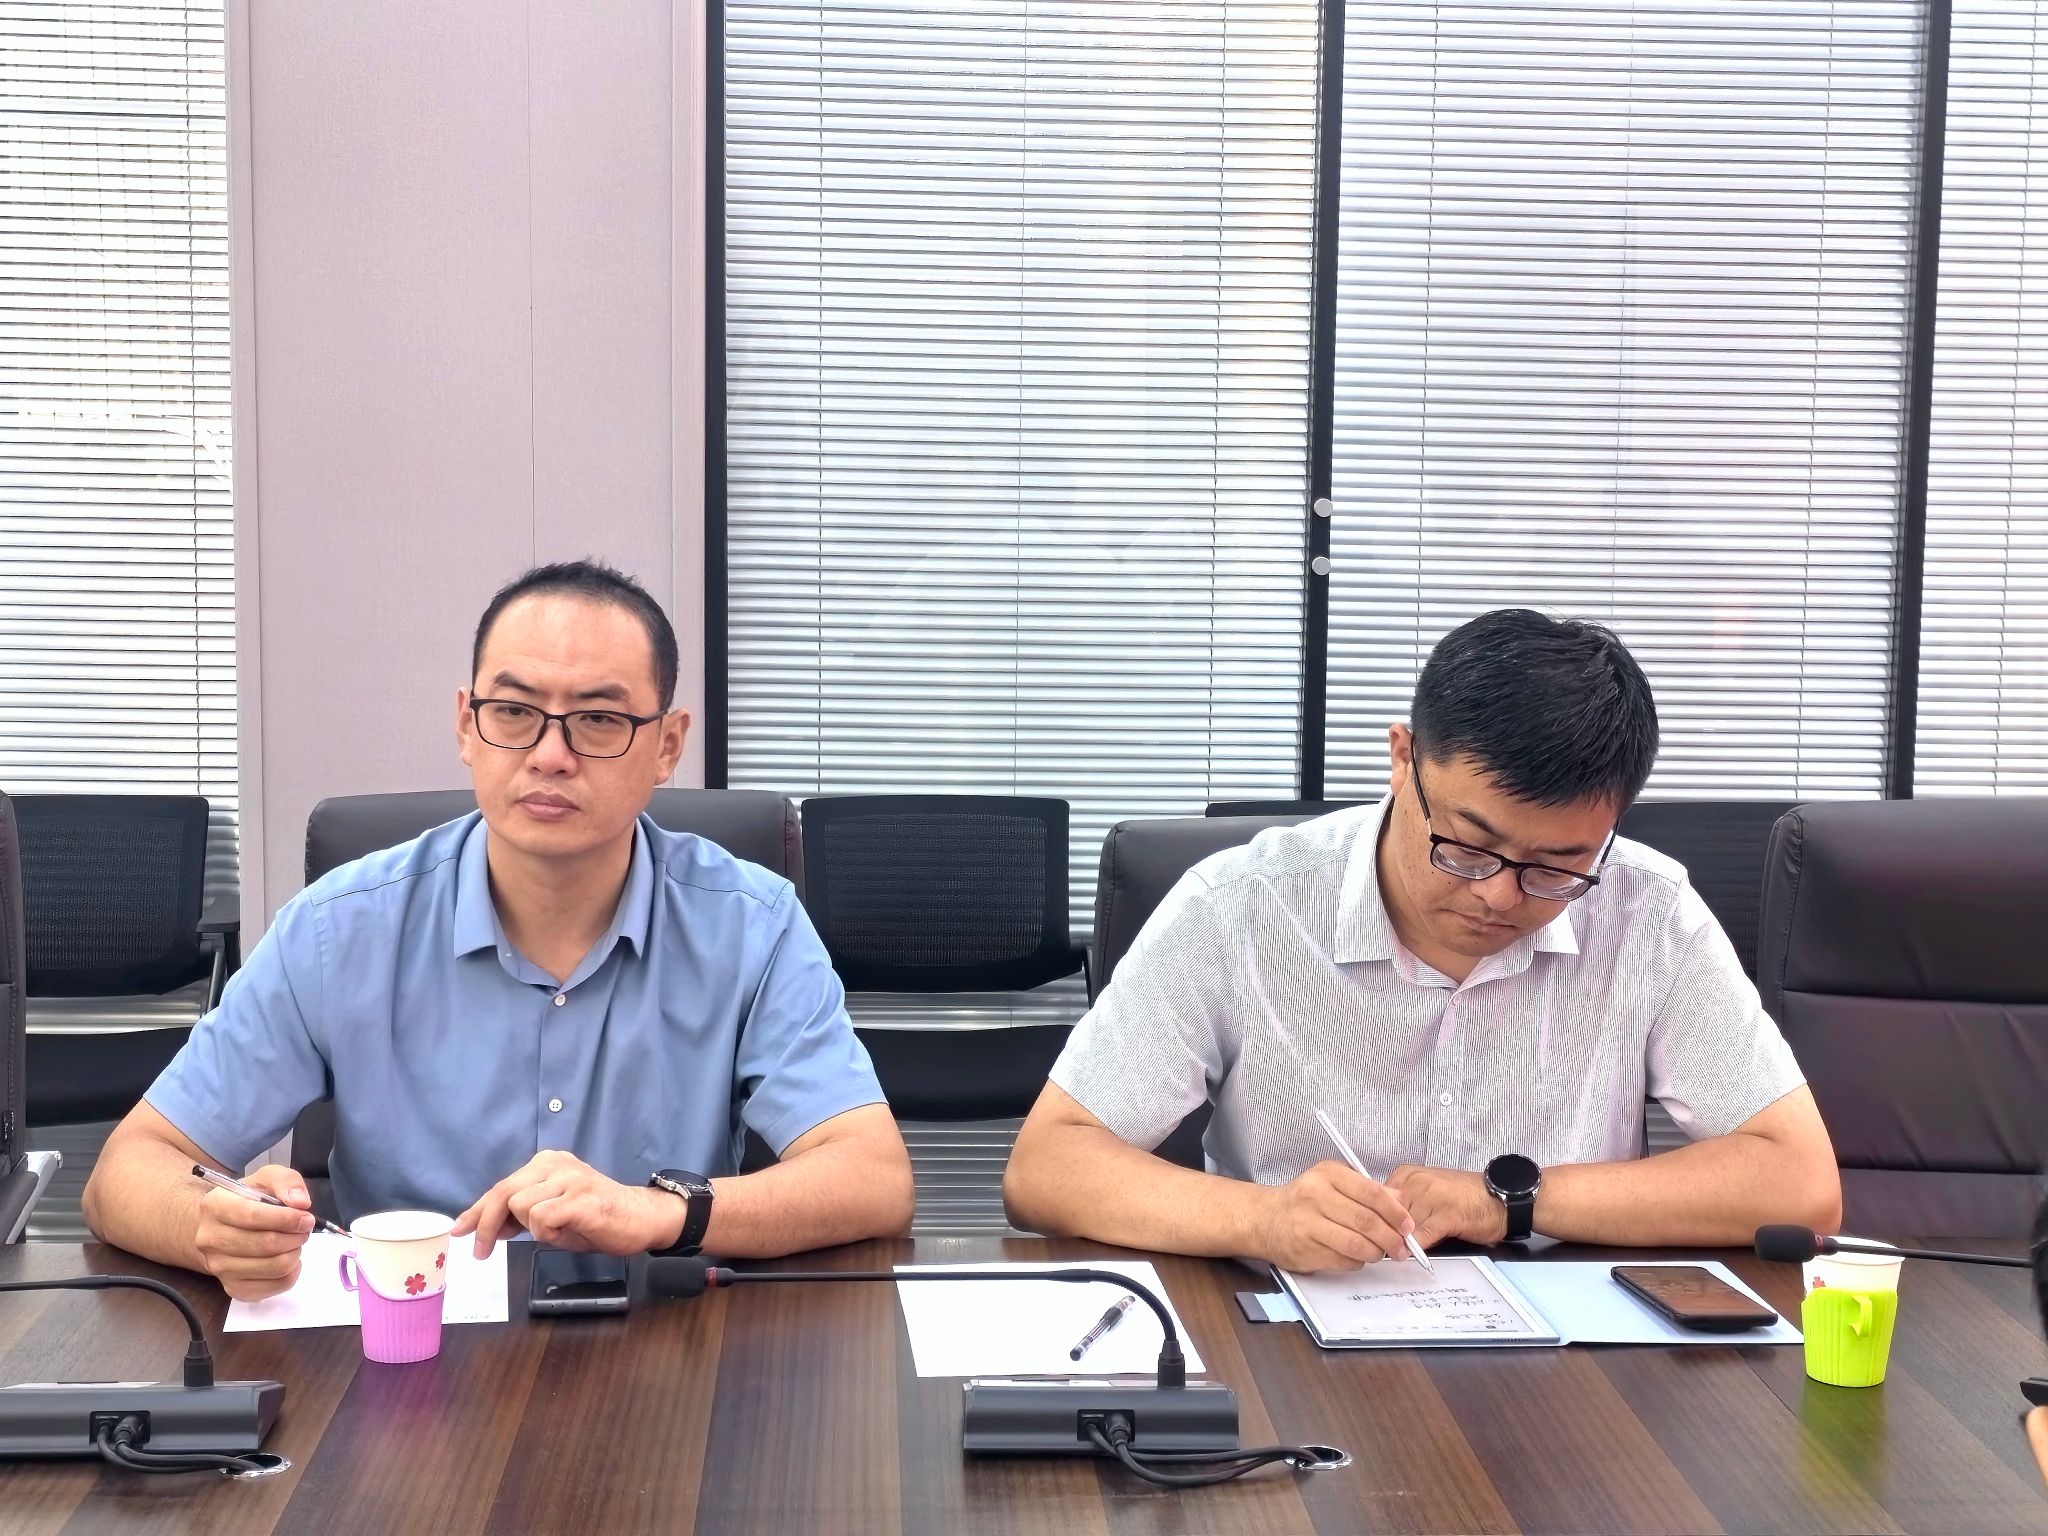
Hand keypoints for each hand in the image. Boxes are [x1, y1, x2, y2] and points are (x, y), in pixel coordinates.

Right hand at [194, 1164, 313, 1301]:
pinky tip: (287, 1258)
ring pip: (274, 1267)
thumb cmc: (249, 1201)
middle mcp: (209, 1239)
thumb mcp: (267, 1178)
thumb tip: (301, 1203)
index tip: (307, 1218)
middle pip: (266, 1244)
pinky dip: (292, 1273)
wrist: (222, 1229)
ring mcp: (219, 1267)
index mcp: (215, 1206)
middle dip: (295, 1237)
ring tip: (294, 1242)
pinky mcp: (232, 1288)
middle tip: (303, 1230)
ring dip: (295, 1253)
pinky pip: (275, 1287)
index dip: (286, 1218)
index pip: (253, 1216)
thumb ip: (286, 1181)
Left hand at [452, 1151, 678, 1257]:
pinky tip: (567, 1232)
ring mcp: (568, 1179)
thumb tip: (491, 1227)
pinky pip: (542, 1219)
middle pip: (502, 1192)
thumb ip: (523, 1215)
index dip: (476, 1211)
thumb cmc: (597, 1218)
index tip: (459, 1230)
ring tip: (557, 1232)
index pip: (501, 1186)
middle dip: (486, 1225)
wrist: (640, 1218)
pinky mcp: (580, 1199)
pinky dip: (547, 1233)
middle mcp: (555, 1164)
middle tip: (481, 1252)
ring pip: (519, 1206)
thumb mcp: (553, 1214)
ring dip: (530, 1228)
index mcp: (547, 1163)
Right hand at [1253, 1159, 1416, 1272]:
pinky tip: (1355, 1256)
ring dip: (1376, 1253)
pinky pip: (1343, 1261)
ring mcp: (1307, 1224)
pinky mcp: (1304, 1250)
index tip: (1408, 1225)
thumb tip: (1401, 1202)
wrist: (1265, 1219)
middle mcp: (1315, 1196)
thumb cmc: (1305, 1200)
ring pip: (1357, 1245)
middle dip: (1391, 1238)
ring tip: (1380, 1253)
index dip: (1395, 1212)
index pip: (1372, 1193)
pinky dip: (1357, 1262)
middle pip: (1367, 1222)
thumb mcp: (1334, 1182)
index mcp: (1327, 1174)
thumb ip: (1368, 1190)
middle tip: (1402, 1247)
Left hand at [1385, 1165, 1508, 1248]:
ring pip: (1402, 1226)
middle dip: (1384, 1234)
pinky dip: (1416, 1247)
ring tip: (1396, 1254)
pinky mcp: (1447, 1214)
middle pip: (1385, 1214)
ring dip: (1399, 1243)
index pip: (1376, 1200)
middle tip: (1380, 1249)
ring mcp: (1431, 1196)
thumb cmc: (1462, 1198)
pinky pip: (1423, 1235)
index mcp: (1406, 1175)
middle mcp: (1415, 1182)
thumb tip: (1378, 1227)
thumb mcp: (1423, 1194)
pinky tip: (1414, 1254)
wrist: (1499, 1199)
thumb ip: (1401, 1206)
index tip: (1369, 1236)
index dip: (1373, 1221)